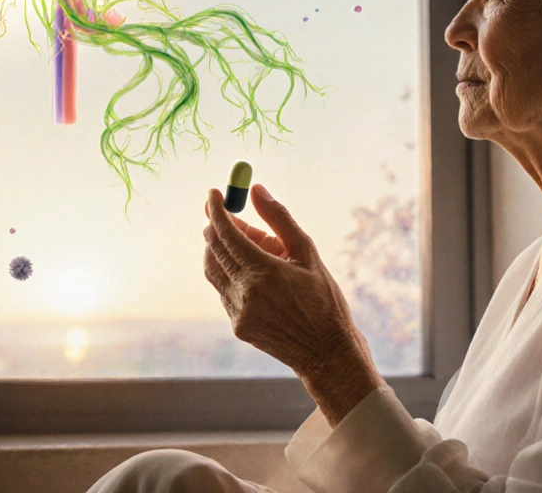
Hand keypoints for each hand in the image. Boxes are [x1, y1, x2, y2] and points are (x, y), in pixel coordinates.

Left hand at [203, 186, 380, 424]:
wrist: (327, 353)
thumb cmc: (324, 299)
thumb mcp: (307, 254)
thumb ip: (279, 219)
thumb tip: (256, 189)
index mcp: (263, 272)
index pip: (226, 233)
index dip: (216, 210)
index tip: (213, 193)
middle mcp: (245, 292)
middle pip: (214, 249)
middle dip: (217, 227)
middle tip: (232, 216)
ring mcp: (238, 311)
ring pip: (214, 270)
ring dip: (222, 250)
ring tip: (251, 245)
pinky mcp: (237, 325)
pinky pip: (224, 290)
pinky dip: (232, 274)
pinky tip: (256, 274)